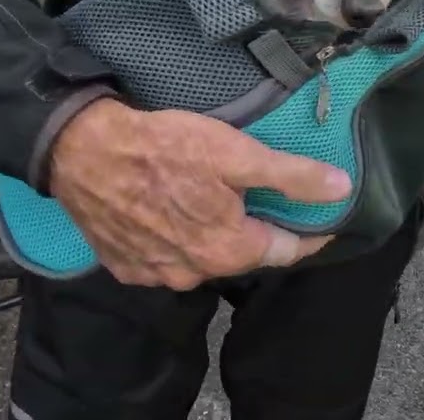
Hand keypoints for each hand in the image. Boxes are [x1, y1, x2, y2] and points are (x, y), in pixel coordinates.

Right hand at [48, 98, 350, 288]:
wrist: (81, 151)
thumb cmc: (164, 148)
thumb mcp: (236, 153)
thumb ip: (291, 177)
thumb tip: (342, 190)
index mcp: (230, 251)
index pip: (288, 251)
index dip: (311, 232)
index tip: (326, 219)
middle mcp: (195, 274)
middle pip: (243, 255)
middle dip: (258, 230)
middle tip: (263, 198)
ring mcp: (157, 275)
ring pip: (203, 260)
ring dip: (213, 236)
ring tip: (211, 201)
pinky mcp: (126, 267)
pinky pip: (165, 260)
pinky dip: (175, 241)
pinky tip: (169, 213)